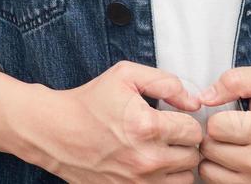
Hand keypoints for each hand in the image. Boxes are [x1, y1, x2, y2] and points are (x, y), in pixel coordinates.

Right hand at [21, 60, 204, 182]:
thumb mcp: (124, 75)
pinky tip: (150, 165)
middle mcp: (147, 159)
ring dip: (177, 165)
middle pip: (193, 157)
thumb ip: (165, 82)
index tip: (173, 118)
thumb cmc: (90, 102)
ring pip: (185, 179)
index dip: (186, 121)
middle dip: (183, 143)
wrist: (56, 132)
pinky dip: (164, 180)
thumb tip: (194, 102)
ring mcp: (139, 183)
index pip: (194, 131)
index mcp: (147, 127)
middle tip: (166, 134)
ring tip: (159, 150)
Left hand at [195, 66, 250, 182]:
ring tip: (229, 147)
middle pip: (209, 149)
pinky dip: (220, 173)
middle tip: (228, 131)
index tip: (230, 117)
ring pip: (208, 170)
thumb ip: (234, 81)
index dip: (217, 117)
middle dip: (213, 136)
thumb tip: (204, 98)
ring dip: (214, 157)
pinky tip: (233, 162)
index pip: (215, 126)